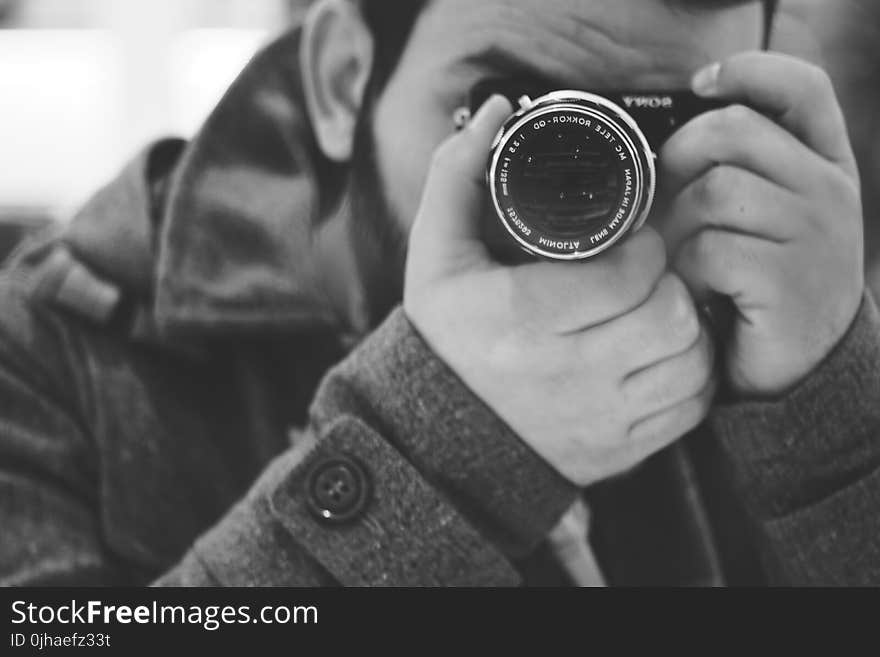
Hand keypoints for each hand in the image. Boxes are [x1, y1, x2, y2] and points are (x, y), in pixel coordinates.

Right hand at [404, 95, 715, 486]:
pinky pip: (690, 407)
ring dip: (687, 326)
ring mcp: (599, 419)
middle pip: (670, 315)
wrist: (441, 434)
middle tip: (648, 274)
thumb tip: (495, 109)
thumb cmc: (446, 337)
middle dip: (668, 283)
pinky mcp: (618, 451)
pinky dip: (690, 375)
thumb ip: (456, 176)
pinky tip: (663, 356)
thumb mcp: (435, 254)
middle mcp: (568, 375)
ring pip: (691, 360)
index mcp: (525, 318)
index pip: (629, 274)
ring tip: (657, 310)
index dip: (645, 246)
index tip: (634, 240)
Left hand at [657, 52, 864, 397]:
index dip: (748, 71)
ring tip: (685, 261)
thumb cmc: (765, 286)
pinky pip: (709, 250)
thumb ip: (738, 174)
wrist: (799, 370)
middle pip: (731, 132)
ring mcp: (813, 234)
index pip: (801, 88)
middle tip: (672, 207)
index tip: (701, 84)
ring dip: (678, 228)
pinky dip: (688, 273)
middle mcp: (827, 190)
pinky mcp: (787, 280)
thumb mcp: (764, 220)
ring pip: (712, 191)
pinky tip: (699, 292)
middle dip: (680, 162)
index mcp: (824, 166)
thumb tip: (665, 148)